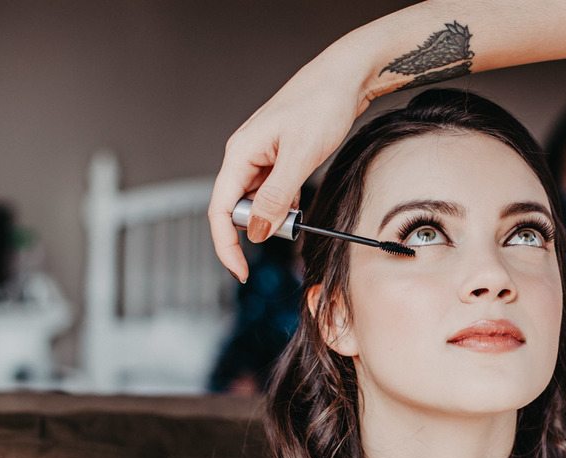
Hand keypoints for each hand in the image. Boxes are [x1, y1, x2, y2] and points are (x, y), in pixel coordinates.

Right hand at [208, 41, 372, 281]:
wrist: (345, 78)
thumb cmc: (321, 105)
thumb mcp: (300, 156)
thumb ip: (276, 197)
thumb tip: (258, 233)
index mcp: (240, 153)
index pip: (220, 209)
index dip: (226, 245)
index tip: (240, 271)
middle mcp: (245, 155)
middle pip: (237, 208)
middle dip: (258, 227)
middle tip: (288, 232)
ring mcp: (262, 156)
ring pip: (258, 201)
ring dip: (275, 216)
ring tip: (299, 214)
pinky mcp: (279, 157)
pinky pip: (275, 191)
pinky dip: (286, 203)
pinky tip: (300, 203)